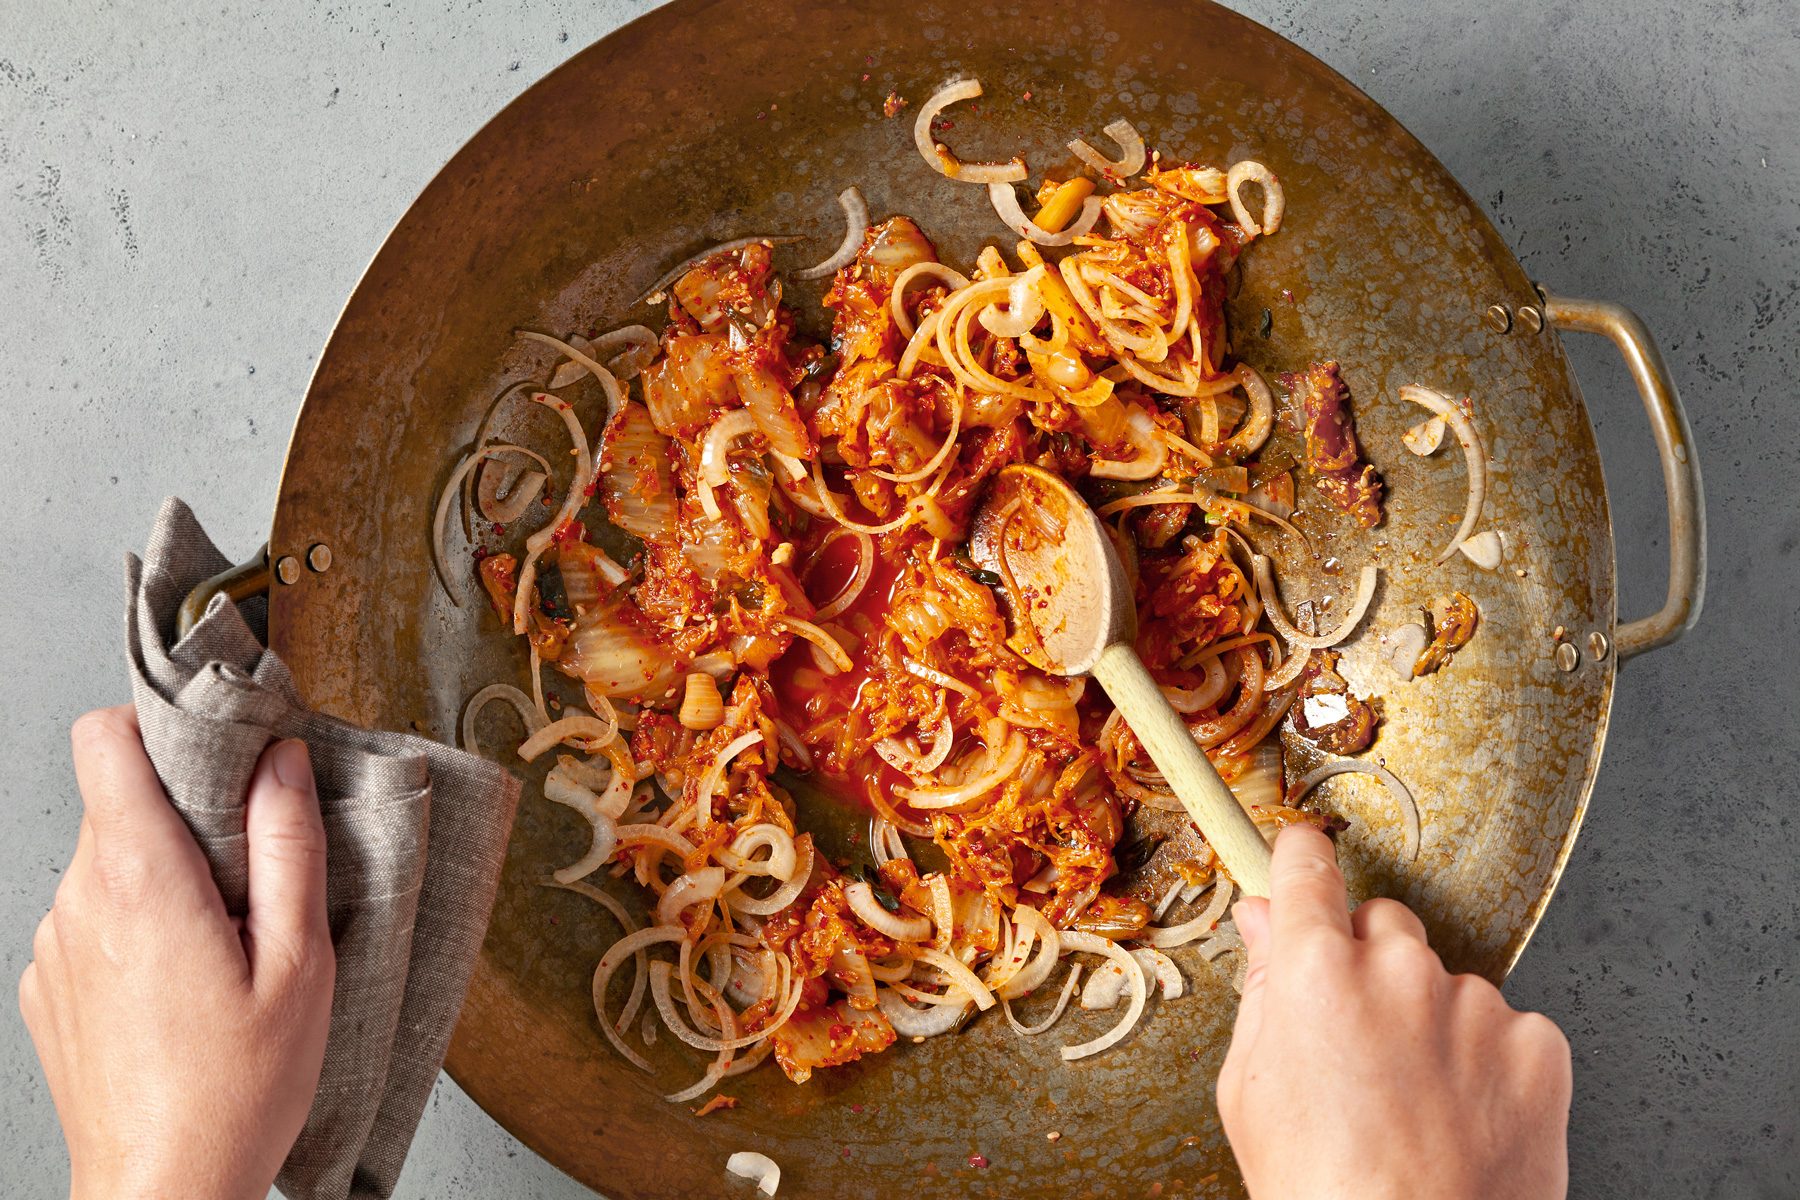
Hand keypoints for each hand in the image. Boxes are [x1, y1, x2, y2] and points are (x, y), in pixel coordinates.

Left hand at [19, 707, 334, 1199]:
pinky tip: (188, 985)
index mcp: (140, 881)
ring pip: (110, 862)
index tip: (217, 746)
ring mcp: (54, 947)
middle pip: (119, 801)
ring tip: (228, 943)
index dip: (157, 724)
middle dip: (188, 812)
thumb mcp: (301, 961)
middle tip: (255, 871)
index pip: (104, 740)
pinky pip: (95, 919)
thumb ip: (290, 846)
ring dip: (168, 874)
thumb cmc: (238, 1090)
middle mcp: (78, 902)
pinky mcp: (47, 988)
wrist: (164, 1193)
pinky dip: (140, 927)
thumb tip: (281, 761)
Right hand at [1218, 825, 1570, 1199]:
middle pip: (1384, 924)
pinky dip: (1489, 1063)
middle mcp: (1399, 969)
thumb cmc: (1320, 1192)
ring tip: (1417, 1104)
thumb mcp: (1250, 1093)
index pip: (1308, 869)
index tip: (1306, 858)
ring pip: (1447, 983)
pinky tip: (1464, 1117)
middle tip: (1360, 1039)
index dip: (1303, 861)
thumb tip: (1260, 921)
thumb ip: (1261, 990)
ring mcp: (1477, 1005)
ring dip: (1432, 1020)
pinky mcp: (1538, 1045)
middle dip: (1369, 962)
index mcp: (1315, 971)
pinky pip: (1508, 1028)